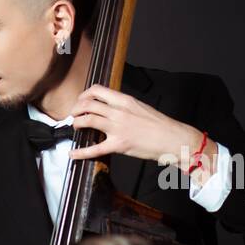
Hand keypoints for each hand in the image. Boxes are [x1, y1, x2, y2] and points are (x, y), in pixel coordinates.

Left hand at [67, 84, 201, 165]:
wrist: (172, 138)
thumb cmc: (158, 125)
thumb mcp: (139, 108)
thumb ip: (123, 107)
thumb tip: (108, 108)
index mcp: (125, 100)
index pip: (98, 90)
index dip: (84, 95)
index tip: (81, 101)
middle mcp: (119, 111)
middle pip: (88, 104)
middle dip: (76, 109)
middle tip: (73, 115)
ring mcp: (118, 128)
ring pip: (88, 120)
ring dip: (76, 123)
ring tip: (75, 126)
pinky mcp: (118, 145)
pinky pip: (94, 148)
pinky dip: (80, 152)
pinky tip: (72, 154)